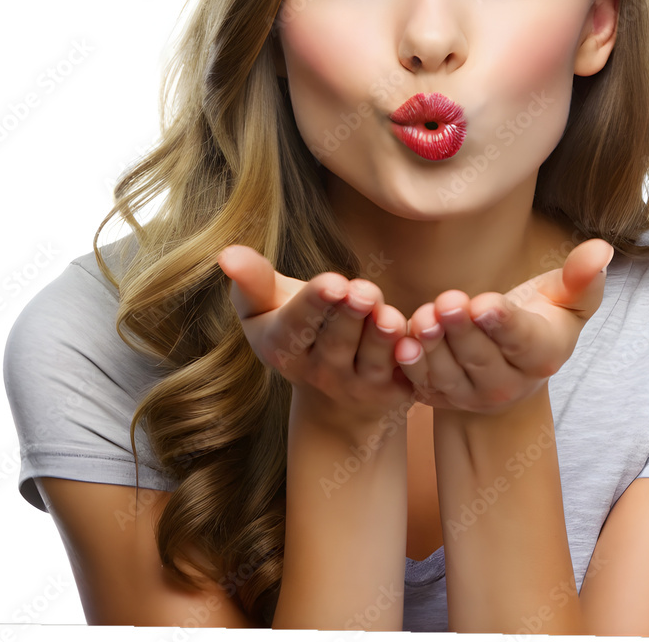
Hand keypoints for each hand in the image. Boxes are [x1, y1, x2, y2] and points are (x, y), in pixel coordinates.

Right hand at [217, 246, 414, 426]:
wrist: (334, 395)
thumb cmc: (298, 328)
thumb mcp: (267, 307)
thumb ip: (251, 280)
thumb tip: (225, 253)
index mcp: (284, 347)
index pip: (298, 324)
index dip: (315, 303)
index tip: (331, 282)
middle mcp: (320, 372)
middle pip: (337, 342)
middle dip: (350, 316)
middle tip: (362, 290)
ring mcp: (359, 385)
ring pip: (373, 359)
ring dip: (382, 338)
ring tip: (389, 315)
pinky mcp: (395, 391)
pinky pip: (408, 374)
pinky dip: (417, 358)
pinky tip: (424, 336)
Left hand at [394, 239, 613, 413]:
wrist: (507, 366)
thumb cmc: (539, 320)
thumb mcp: (565, 300)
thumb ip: (582, 279)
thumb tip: (602, 249)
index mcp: (542, 356)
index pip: (522, 340)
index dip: (503, 323)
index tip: (484, 302)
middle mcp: (508, 384)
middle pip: (481, 357)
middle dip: (462, 329)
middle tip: (447, 301)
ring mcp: (471, 395)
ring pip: (449, 373)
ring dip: (433, 347)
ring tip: (422, 318)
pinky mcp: (440, 397)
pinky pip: (422, 383)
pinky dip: (411, 366)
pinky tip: (402, 343)